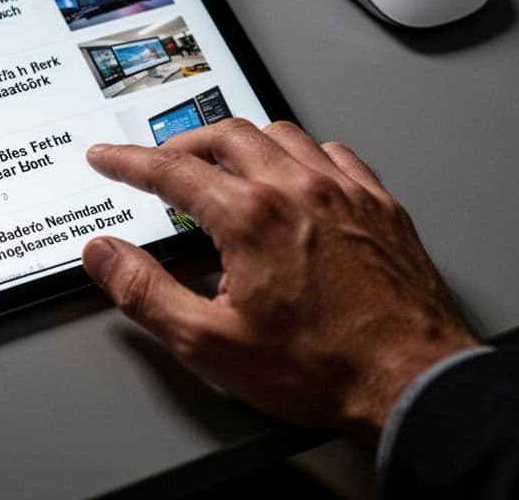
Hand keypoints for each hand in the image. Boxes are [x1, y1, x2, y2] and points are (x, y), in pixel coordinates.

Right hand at [82, 120, 476, 443]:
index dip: (128, 161)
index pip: (171, 169)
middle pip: (226, 135)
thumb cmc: (325, 369)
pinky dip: (302, 153)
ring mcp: (346, 193)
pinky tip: (298, 173)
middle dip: (183, 143)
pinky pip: (336, 153)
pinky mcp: (381, 207)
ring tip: (223, 161)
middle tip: (161, 161)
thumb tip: (105, 255)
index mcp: (251, 216)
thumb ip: (145, 292)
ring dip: (242, 141)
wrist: (413, 383)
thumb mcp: (210, 342)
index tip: (109, 158)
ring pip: (282, 134)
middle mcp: (299, 189)